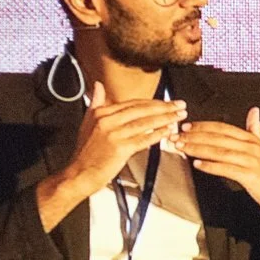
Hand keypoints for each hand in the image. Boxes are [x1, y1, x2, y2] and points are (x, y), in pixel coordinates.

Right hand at [37, 81, 185, 230]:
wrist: (79, 173)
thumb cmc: (85, 152)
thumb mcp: (87, 122)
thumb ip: (96, 103)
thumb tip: (98, 85)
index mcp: (102, 113)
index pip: (133, 103)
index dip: (152, 102)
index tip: (167, 101)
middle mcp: (107, 120)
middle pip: (141, 110)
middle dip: (164, 107)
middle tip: (180, 105)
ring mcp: (114, 134)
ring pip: (145, 122)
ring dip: (165, 118)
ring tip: (179, 116)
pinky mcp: (120, 148)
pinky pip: (143, 139)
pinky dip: (157, 134)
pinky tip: (168, 131)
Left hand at [178, 107, 259, 220]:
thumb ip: (256, 130)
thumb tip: (254, 111)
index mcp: (252, 139)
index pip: (223, 128)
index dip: (204, 126)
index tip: (187, 126)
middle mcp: (251, 147)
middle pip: (218, 138)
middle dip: (195, 136)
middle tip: (177, 136)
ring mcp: (250, 161)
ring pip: (219, 152)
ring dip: (198, 149)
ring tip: (182, 148)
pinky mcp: (250, 176)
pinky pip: (226, 169)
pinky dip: (210, 166)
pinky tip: (197, 164)